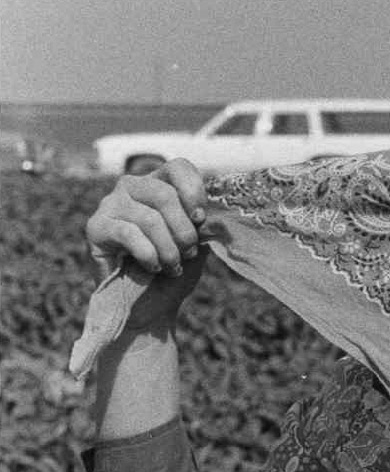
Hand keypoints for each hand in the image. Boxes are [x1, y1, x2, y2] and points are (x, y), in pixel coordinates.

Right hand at [85, 159, 207, 324]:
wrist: (148, 304)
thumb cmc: (174, 268)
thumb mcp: (197, 241)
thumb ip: (203, 222)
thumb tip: (211, 213)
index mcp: (160, 184)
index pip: (179, 167)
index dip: (193, 191)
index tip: (201, 219)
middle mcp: (133, 187)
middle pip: (164, 194)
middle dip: (184, 230)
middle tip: (189, 252)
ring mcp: (110, 204)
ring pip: (149, 218)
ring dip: (168, 249)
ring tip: (173, 267)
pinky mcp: (95, 226)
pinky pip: (128, 233)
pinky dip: (148, 254)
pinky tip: (153, 268)